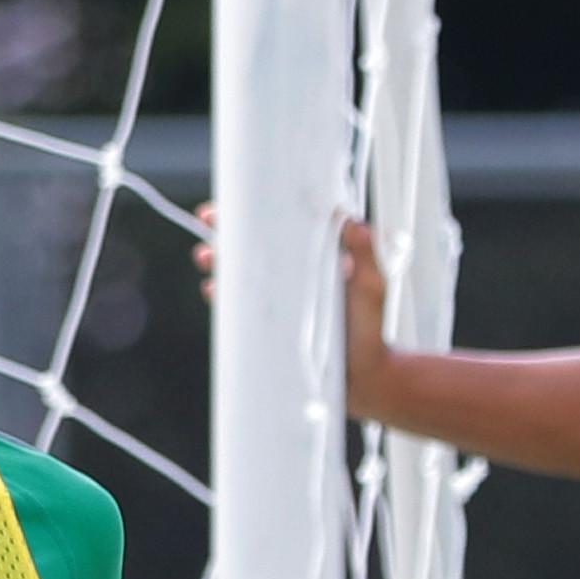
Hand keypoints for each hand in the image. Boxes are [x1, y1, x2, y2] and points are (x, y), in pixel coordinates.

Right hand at [191, 207, 393, 396]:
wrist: (364, 377)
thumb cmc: (372, 329)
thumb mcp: (372, 285)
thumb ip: (365, 253)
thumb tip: (350, 220)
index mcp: (312, 256)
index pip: (277, 226)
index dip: (254, 211)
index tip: (235, 201)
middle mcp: (290, 275)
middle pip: (250, 246)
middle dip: (225, 231)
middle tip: (208, 221)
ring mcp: (278, 301)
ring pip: (239, 274)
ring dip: (219, 262)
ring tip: (208, 258)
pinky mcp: (268, 325)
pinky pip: (239, 306)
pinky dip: (223, 297)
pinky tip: (213, 292)